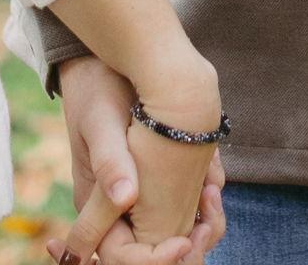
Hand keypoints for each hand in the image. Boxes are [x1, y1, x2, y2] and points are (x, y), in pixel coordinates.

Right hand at [48, 55, 223, 264]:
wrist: (104, 61)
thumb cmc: (97, 87)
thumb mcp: (100, 121)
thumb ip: (110, 161)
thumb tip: (126, 197)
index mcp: (94, 204)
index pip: (122, 258)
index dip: (155, 260)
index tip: (183, 243)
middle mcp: (116, 208)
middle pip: (153, 254)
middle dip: (186, 248)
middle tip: (209, 217)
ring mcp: (139, 195)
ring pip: (175, 235)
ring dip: (201, 224)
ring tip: (212, 188)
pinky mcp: (158, 179)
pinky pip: (186, 209)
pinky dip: (204, 202)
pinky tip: (212, 174)